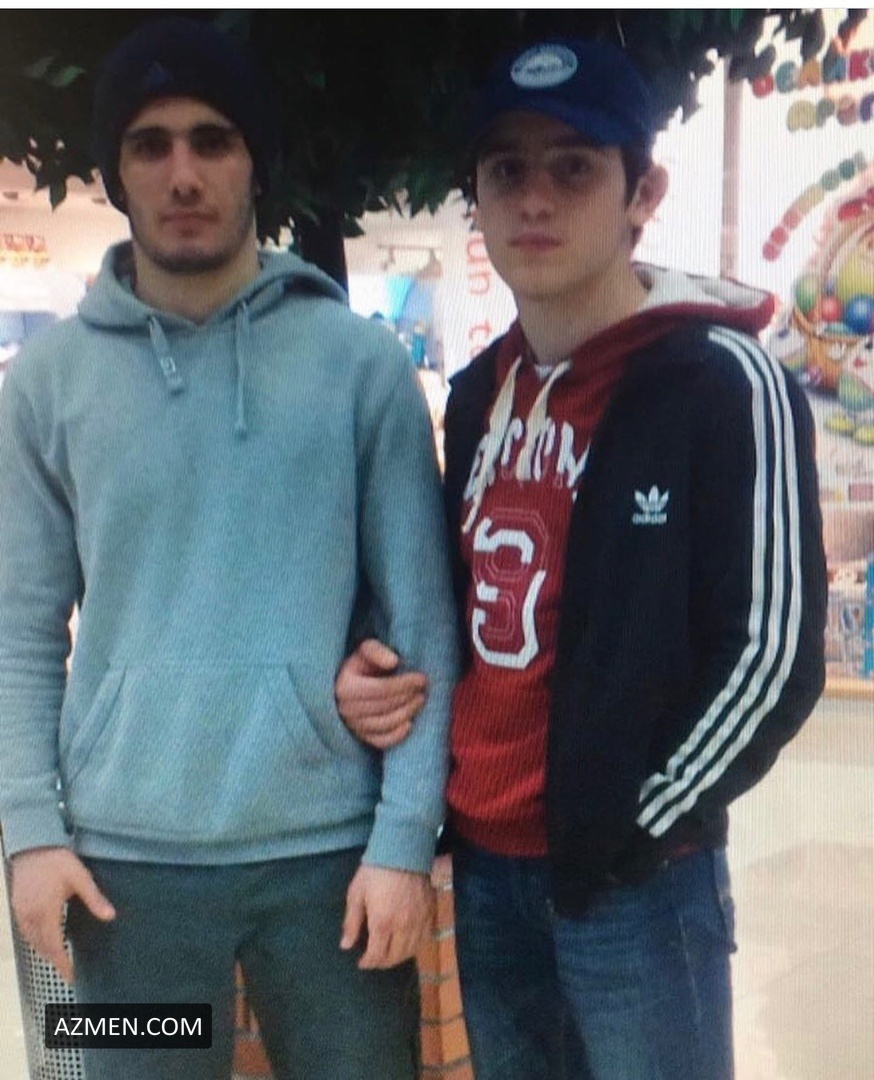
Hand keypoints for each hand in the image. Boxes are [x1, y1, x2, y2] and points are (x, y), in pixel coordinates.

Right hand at [11, 847, 115, 983]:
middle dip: (54, 959)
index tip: (71, 975)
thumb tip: (110, 916)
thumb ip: (94, 898)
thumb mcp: (80, 876)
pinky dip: (36, 940)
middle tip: (68, 969)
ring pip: (32, 941)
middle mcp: (30, 916)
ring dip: (45, 950)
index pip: (53, 945)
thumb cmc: (57, 860)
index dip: (62, 962)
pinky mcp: (17, 906)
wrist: (33, 844)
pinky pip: (25, 931)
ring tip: (59, 958)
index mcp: (46, 911)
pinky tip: (45, 938)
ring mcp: (20, 912)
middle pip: (41, 946)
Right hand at [335, 639, 427, 749]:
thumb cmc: (362, 665)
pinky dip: (397, 735)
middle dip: (408, 698)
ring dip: (407, 713)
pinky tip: (409, 724)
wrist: (349, 683)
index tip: (422, 678)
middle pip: (384, 707)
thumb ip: (377, 652)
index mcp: (345, 687)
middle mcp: (346, 709)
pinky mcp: (361, 737)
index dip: (404, 684)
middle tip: (424, 689)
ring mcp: (353, 725)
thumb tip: (394, 662)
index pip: (379, 689)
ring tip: (420, 700)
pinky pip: (381, 741)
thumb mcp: (366, 650)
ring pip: (384, 724)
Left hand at [340, 863, 433, 969]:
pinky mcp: (430, 913)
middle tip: (374, 959)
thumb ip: (351, 922)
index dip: (368, 963)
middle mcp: (403, 927)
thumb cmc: (375, 871)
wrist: (404, 850)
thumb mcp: (356, 893)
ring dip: (399, 957)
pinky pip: (424, 939)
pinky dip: (415, 946)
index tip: (361, 962)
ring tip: (389, 953)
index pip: (377, 956)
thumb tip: (346, 946)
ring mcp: (419, 921)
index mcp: (382, 922)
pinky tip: (407, 943)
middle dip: (382, 962)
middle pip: (395, 957)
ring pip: (411, 951)